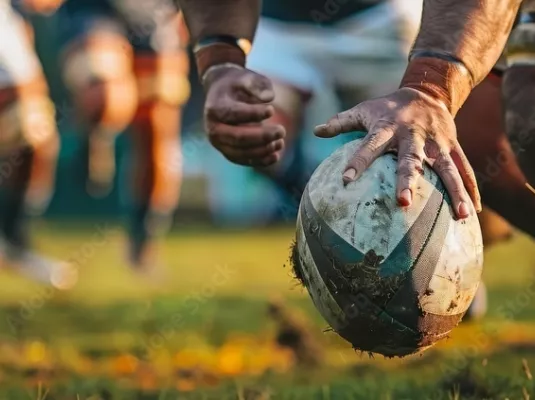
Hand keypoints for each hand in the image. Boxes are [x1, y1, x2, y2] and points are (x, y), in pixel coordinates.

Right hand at [203, 65, 284, 166]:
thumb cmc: (237, 85)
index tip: (272, 110)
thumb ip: (257, 84)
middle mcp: (213, 128)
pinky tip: (276, 156)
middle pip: (237, 137)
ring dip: (262, 150)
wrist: (222, 94)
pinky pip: (243, 160)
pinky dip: (259, 161)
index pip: (234, 114)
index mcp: (215, 108)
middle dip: (262, 136)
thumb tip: (269, 97)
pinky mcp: (227, 152)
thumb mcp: (246, 77)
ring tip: (281, 142)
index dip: (253, 114)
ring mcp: (218, 143)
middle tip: (282, 131)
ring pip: (240, 153)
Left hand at [314, 88, 480, 218]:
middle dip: (407, 180)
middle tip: (402, 203)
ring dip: (454, 191)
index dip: (357, 161)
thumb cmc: (387, 108)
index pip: (368, 146)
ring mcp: (436, 143)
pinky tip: (472, 213)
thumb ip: (340, 123)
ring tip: (460, 215)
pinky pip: (464, 169)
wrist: (428, 91)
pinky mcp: (453, 147)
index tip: (345, 180)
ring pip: (447, 168)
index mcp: (387, 128)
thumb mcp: (364, 110)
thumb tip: (315, 131)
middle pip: (410, 160)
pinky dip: (470, 189)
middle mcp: (413, 136)